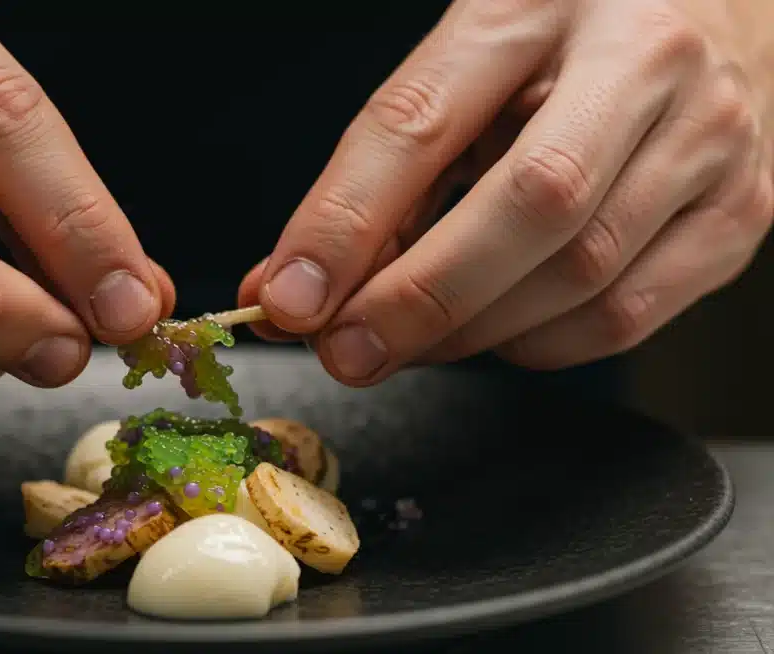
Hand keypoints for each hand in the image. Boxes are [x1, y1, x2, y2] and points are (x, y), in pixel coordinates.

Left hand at [240, 0, 773, 384]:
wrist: (722, 3)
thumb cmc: (566, 38)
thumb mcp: (466, 65)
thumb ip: (383, 172)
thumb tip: (294, 286)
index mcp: (539, 3)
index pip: (423, 119)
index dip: (346, 220)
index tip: (290, 294)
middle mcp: (643, 61)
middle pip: (528, 205)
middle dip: (420, 298)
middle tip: (346, 350)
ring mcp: (709, 139)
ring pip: (581, 276)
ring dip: (471, 333)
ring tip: (409, 339)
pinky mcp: (742, 211)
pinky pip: (626, 317)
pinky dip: (538, 345)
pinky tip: (496, 329)